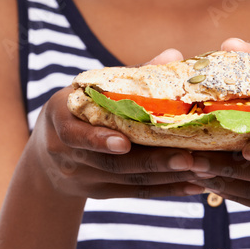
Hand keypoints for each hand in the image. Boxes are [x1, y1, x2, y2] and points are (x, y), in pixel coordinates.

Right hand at [29, 47, 206, 200]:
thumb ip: (129, 75)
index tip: (124, 142)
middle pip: (112, 163)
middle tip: (188, 157)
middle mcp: (67, 154)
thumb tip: (173, 55)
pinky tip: (194, 186)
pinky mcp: (101, 192)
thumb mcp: (91, 88)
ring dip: (167, 177)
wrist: (48, 151)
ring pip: (129, 181)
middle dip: (153, 161)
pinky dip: (167, 190)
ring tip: (201, 170)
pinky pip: (136, 193)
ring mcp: (84, 177)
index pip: (75, 134)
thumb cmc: (80, 107)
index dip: (98, 140)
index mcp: (61, 118)